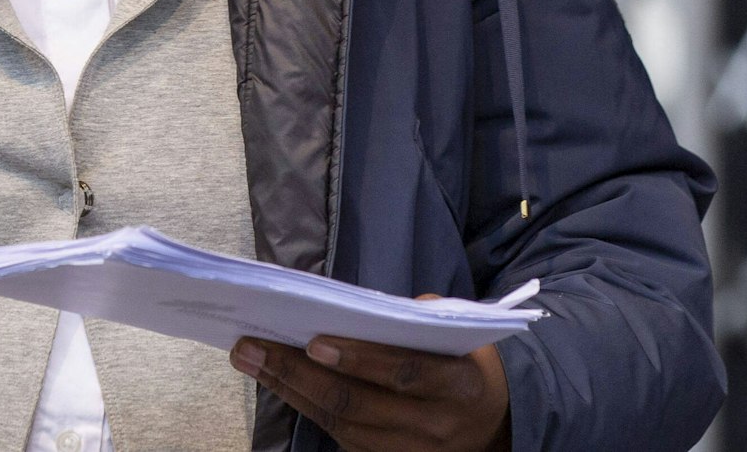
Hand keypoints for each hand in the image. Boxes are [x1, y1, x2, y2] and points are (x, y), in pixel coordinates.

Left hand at [231, 306, 510, 451]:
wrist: (495, 421)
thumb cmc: (464, 361)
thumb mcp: (452, 331)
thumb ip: (411, 318)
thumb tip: (349, 309)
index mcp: (459, 384)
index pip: (404, 372)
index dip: (358, 359)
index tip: (313, 341)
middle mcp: (435, 426)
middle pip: (358, 404)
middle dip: (298, 373)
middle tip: (253, 345)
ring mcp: (410, 451)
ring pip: (341, 424)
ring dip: (289, 390)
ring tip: (251, 359)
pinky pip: (339, 436)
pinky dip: (304, 406)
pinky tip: (277, 381)